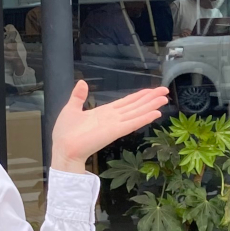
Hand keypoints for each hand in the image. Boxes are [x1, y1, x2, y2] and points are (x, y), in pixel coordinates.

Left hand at [49, 81, 167, 173]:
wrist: (63, 148)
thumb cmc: (65, 132)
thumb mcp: (71, 109)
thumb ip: (78, 96)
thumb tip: (82, 82)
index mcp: (105, 112)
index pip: (127, 102)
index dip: (140, 96)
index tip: (152, 90)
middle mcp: (113, 118)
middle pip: (136, 106)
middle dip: (151, 98)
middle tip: (166, 91)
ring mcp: (115, 125)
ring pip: (137, 113)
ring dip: (151, 106)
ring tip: (165, 99)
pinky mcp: (115, 131)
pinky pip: (132, 123)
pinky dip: (144, 118)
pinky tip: (155, 113)